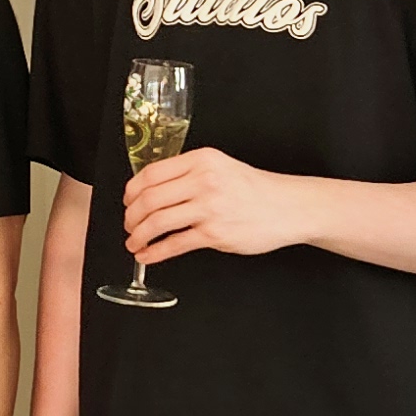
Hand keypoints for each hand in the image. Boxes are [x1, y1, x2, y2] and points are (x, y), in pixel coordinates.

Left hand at [120, 149, 313, 265]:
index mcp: (200, 160)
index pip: (151, 174)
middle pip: (149, 198)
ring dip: (138, 235)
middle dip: (131, 216)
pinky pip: (174, 244)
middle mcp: (202, 180)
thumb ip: (188, 174)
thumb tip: (152, 190)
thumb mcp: (220, 168)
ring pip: (157, 222)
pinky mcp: (214, 233)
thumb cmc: (254, 190)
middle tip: (129, 225)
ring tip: (134, 242)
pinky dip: (154, 252)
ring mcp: (208, 208)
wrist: (287, 207)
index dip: (131, 191)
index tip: (127, 201)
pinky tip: (148, 255)